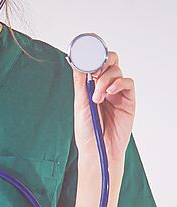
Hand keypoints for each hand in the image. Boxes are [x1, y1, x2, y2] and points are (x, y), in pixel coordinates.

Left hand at [71, 51, 134, 178]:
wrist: (98, 149)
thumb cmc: (87, 130)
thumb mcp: (80, 104)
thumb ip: (81, 83)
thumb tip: (77, 63)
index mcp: (91, 86)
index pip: (95, 64)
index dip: (92, 57)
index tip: (85, 57)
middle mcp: (105, 86)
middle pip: (109, 62)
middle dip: (102, 62)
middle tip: (94, 73)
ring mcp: (117, 92)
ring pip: (117, 71)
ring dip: (106, 80)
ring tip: (97, 98)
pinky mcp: (129, 99)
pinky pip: (128, 82)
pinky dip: (119, 83)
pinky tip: (109, 93)